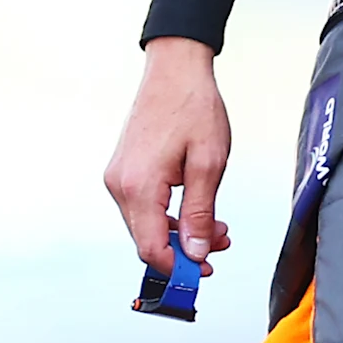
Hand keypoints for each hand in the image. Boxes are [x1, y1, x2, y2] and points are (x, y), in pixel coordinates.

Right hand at [105, 38, 232, 274]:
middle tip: (223, 245)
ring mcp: (119, 179)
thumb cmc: (195, 108)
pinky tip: (198, 211)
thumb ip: (201, 211)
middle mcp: (120, 187)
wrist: (175, 70)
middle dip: (185, 249)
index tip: (204, 273)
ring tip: (220, 228)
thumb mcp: (209, 162)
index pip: (150, 248)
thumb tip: (197, 252)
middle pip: (148, 239)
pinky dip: (171, 215)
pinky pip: (146, 206)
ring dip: (181, 232)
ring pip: (147, 224)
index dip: (177, 267)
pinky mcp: (125, 171)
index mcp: (138, 187)